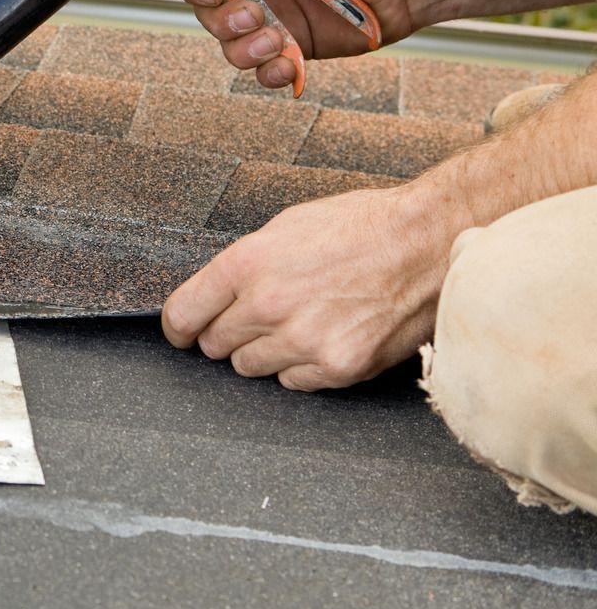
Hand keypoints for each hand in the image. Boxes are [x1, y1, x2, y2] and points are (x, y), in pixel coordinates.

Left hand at [161, 183, 455, 389]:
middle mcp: (268, 305)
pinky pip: (293, 382)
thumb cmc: (362, 227)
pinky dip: (302, 366)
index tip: (183, 332)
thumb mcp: (286, 227)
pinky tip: (326, 336)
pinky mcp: (338, 366)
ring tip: (299, 322)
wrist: (429, 243)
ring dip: (264, 351)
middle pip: (215, 345)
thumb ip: (244, 266)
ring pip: (250, 367)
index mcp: (247, 264)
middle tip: (256, 318)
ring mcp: (303, 340)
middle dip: (227, 333)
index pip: (183, 315)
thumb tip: (214, 295)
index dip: (179, 327)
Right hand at [175, 0, 419, 90]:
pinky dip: (269, 73)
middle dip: (222, 19)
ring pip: (228, 46)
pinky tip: (289, 64)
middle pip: (205, 10)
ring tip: (277, 40)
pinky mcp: (291, 48)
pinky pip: (261, 71)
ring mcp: (271, 19)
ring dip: (244, 49)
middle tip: (254, 14)